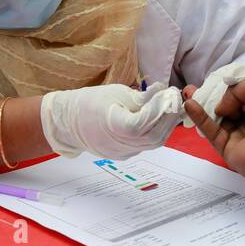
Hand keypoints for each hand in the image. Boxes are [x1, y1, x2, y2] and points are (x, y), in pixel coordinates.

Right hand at [40, 82, 183, 158]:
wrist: (68, 122)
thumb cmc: (90, 102)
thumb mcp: (117, 93)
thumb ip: (142, 97)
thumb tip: (164, 90)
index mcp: (114, 126)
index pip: (144, 122)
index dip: (160, 108)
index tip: (170, 93)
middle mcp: (119, 144)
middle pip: (154, 136)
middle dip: (169, 117)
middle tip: (176, 99)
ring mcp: (121, 152)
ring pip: (153, 143)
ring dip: (166, 125)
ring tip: (170, 107)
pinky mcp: (123, 155)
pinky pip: (145, 145)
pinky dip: (156, 131)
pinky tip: (159, 118)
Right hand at [183, 76, 244, 204]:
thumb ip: (234, 89)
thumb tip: (220, 106)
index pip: (239, 96)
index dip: (225, 90)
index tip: (212, 82)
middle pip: (224, 108)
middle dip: (208, 97)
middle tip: (192, 88)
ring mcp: (238, 137)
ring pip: (215, 120)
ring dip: (201, 106)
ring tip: (187, 92)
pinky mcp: (227, 150)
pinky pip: (211, 132)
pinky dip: (200, 118)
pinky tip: (190, 105)